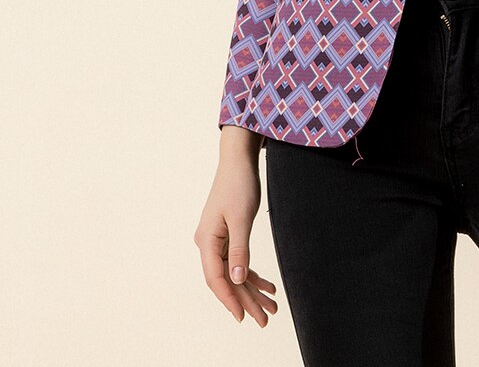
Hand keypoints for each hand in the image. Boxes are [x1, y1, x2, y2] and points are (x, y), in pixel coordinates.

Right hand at [194, 145, 278, 327]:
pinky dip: (253, 274)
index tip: (244, 317)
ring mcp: (217, 240)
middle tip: (265, 319)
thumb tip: (235, 280)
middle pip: (226, 279)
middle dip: (246, 300)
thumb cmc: (238, 184)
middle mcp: (208, 243)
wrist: (238, 160)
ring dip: (252, 290)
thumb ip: (238, 250)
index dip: (230, 299)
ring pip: (234, 273)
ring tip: (272, 307)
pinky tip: (268, 286)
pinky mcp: (227, 235)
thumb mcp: (241, 218)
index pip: (216, 278)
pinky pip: (238, 261)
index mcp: (206, 240)